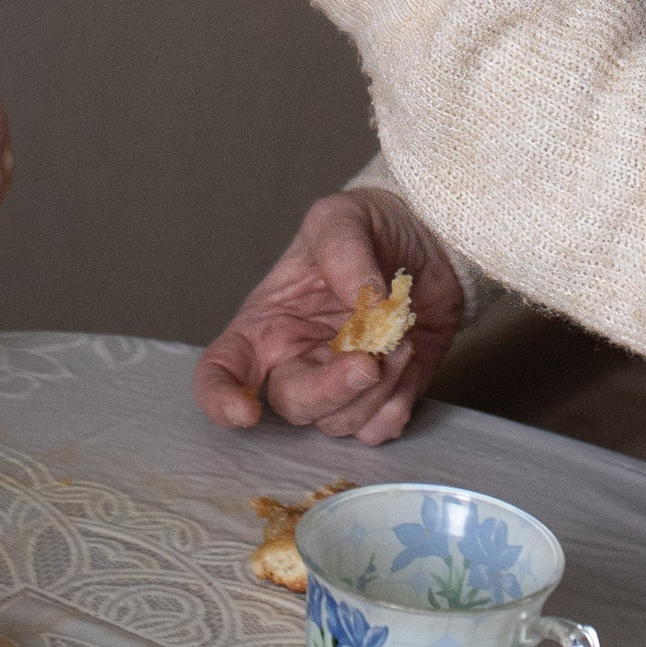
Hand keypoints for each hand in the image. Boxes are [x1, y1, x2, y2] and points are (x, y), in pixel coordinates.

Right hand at [195, 188, 463, 442]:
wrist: (424, 236)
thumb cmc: (367, 227)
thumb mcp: (341, 218)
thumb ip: (344, 253)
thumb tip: (366, 301)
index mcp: (267, 323)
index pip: (221, 370)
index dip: (221, 399)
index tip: (247, 411)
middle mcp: (296, 361)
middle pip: (292, 405)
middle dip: (330, 391)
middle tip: (367, 362)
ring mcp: (338, 383)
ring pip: (339, 422)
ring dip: (377, 389)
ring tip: (401, 338)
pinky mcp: (381, 397)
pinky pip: (379, 429)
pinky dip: (398, 402)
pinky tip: (409, 358)